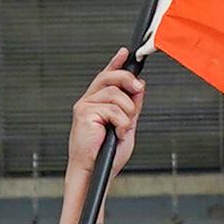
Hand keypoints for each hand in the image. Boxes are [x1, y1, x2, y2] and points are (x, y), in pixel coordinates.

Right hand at [65, 49, 146, 195]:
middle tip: (138, 89)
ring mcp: (85, 106)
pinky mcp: (84, 113)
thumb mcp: (127, 125)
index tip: (125, 53)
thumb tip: (139, 86)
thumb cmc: (106, 154)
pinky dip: (121, 123)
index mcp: (97, 103)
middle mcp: (88, 101)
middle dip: (128, 80)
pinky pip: (113, 109)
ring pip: (116, 95)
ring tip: (123, 128)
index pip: (106, 77)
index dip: (115, 63)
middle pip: (110, 77)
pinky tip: (117, 133)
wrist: (95, 171)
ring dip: (127, 113)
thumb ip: (132, 106)